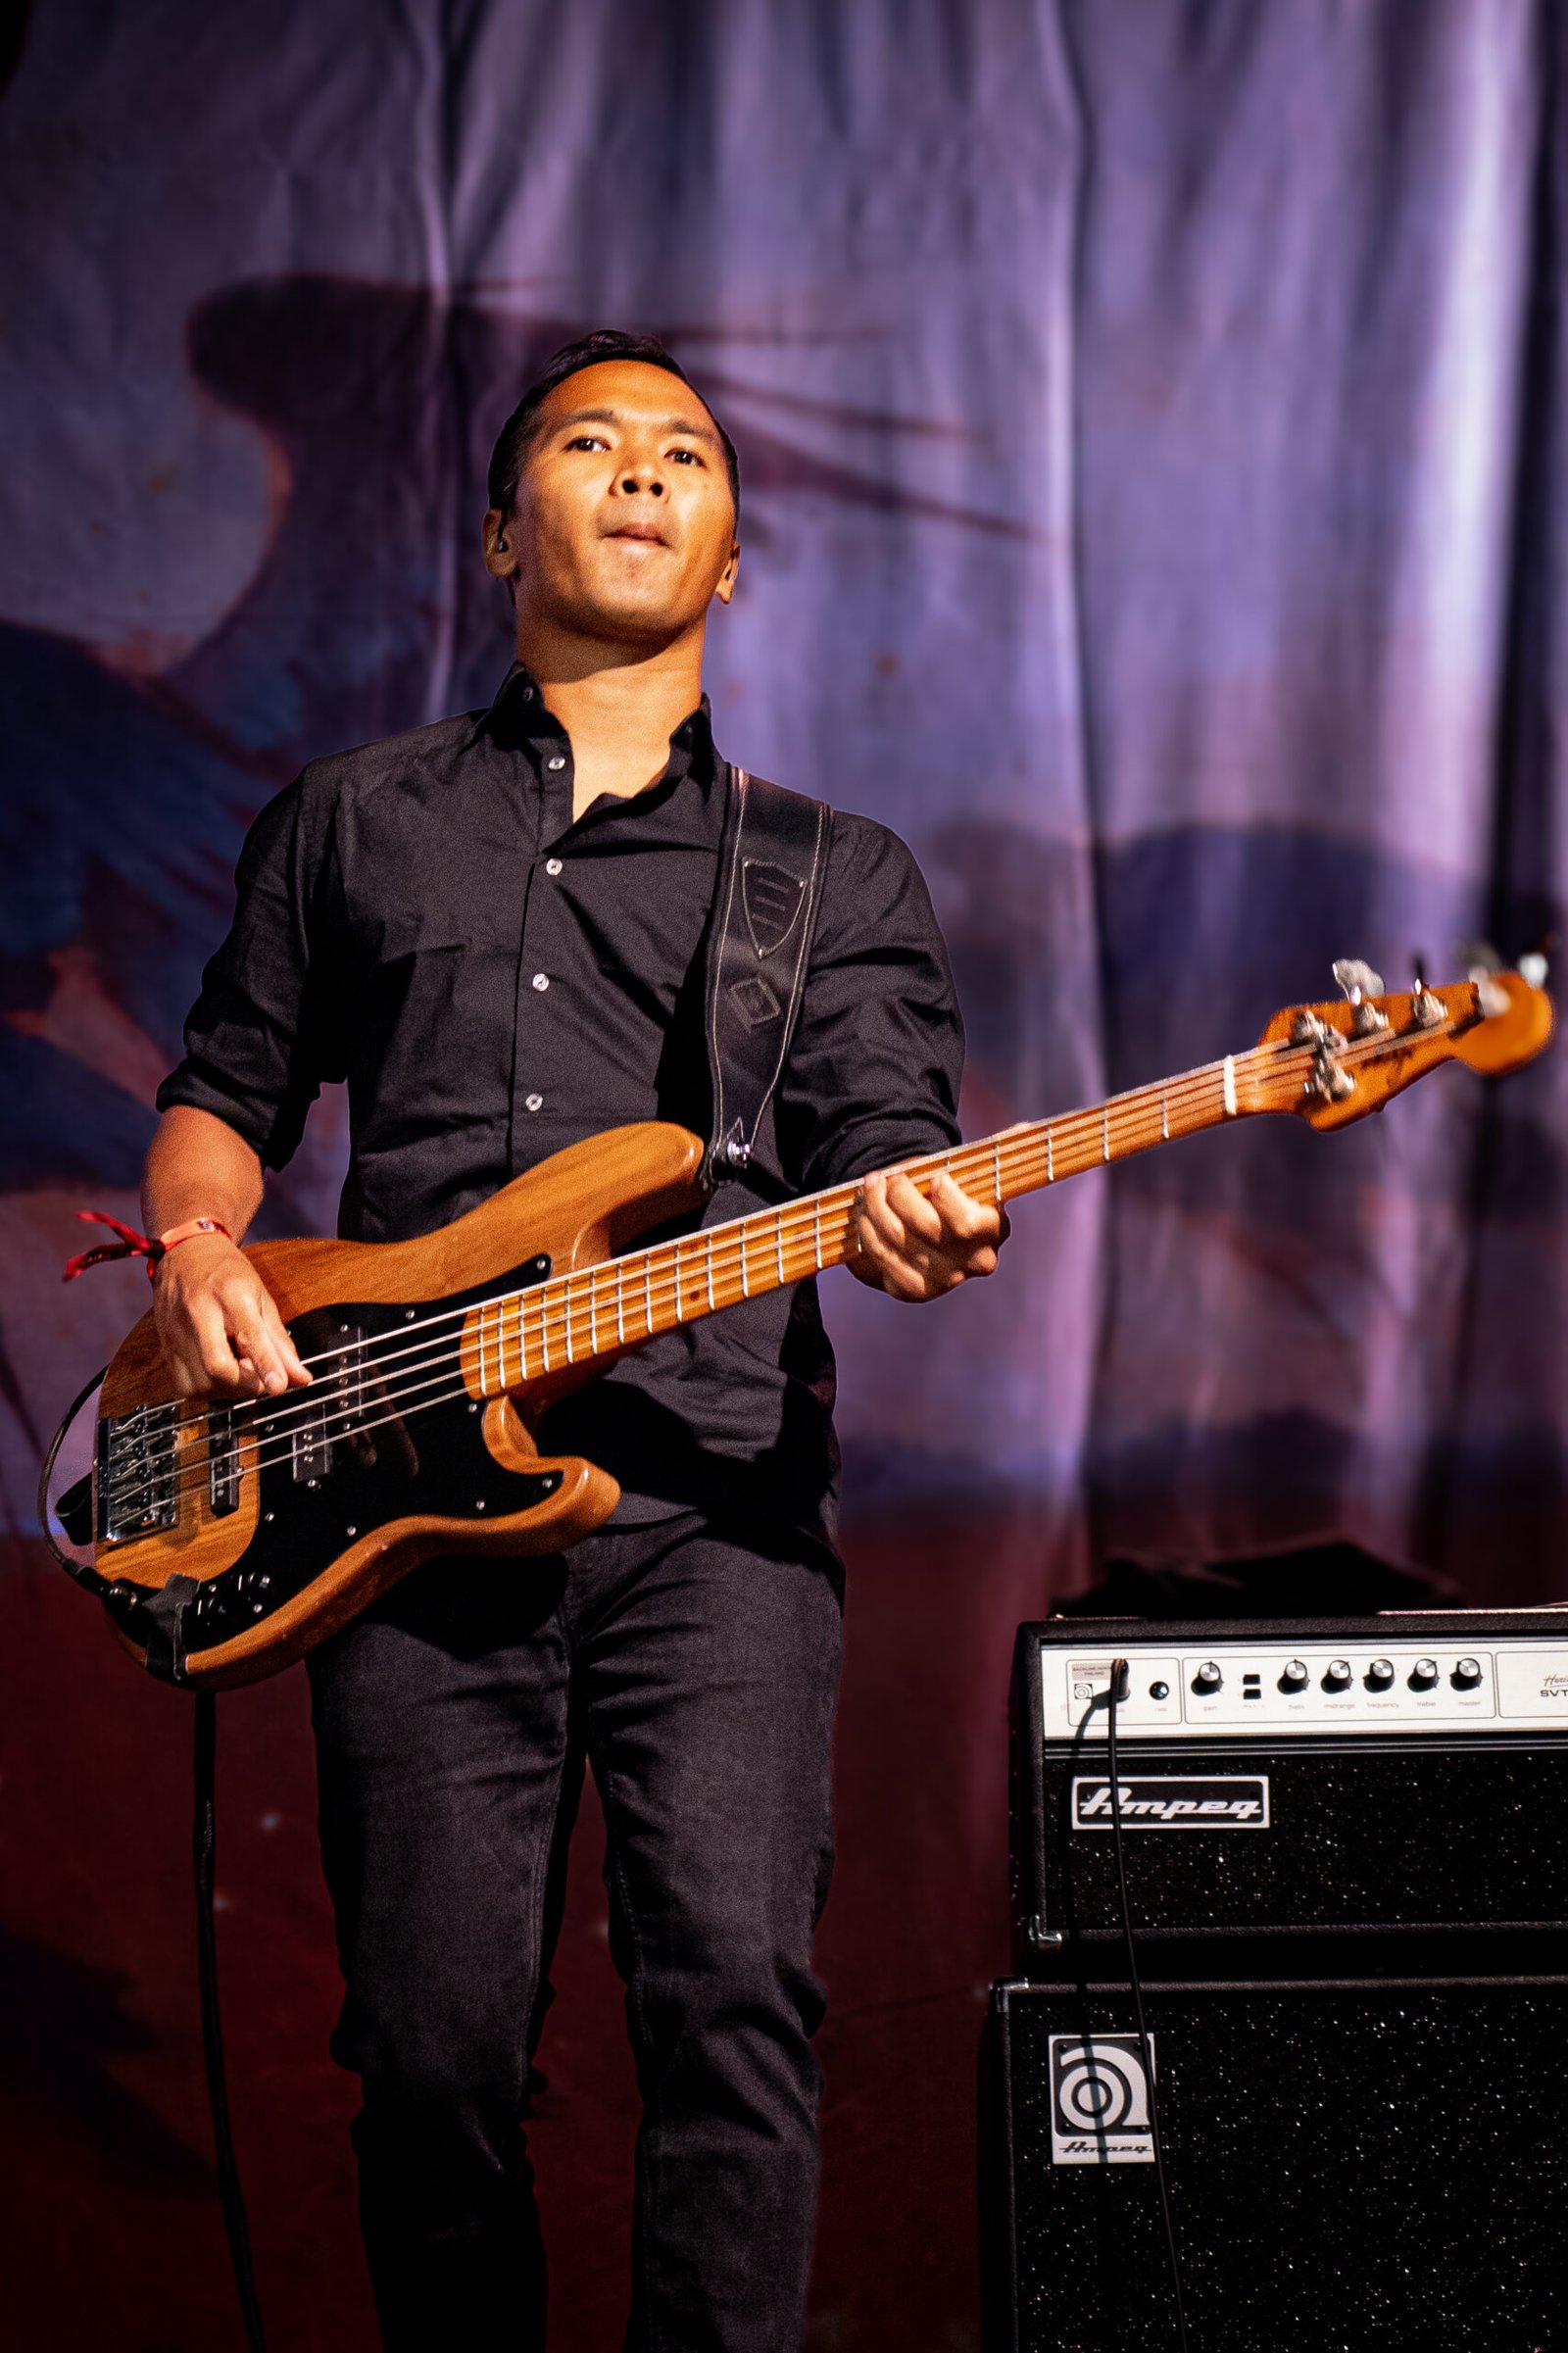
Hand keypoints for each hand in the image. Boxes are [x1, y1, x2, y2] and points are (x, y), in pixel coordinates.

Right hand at [151, 1233, 311, 1396]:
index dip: (266, 1364)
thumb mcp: (261, 1296)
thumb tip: (299, 1377)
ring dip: (228, 1391)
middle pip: (218, 1366)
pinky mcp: (164, 1345)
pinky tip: (219, 1375)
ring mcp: (176, 1331)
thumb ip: (280, 1340)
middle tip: (261, 1380)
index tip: (280, 1386)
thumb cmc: (225, 1273)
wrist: (184, 1253)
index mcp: (230, 1293)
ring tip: (241, 1373)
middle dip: (246, 1386)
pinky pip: (184, 1385)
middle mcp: (199, 1312)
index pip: (249, 1335)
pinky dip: (207, 1390)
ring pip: (200, 1383)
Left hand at [847, 1168, 1009, 1301]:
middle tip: (886, 1176)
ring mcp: (943, 1281)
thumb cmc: (954, 1195)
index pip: (966, 1223)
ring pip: (897, 1239)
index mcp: (994, 1229)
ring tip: (871, 1185)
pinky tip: (866, 1213)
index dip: (945, 1198)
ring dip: (875, 1207)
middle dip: (899, 1194)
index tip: (935, 1178)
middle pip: (925, 1227)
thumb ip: (995, 1153)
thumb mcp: (974, 1176)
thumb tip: (1025, 1129)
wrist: (932, 1233)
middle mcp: (972, 1261)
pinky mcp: (913, 1290)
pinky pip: (882, 1258)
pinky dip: (868, 1231)